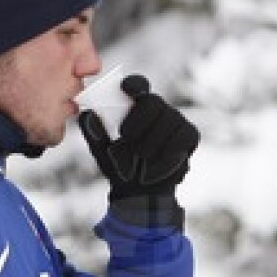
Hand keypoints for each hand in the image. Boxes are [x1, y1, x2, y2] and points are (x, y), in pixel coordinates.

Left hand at [79, 74, 199, 227]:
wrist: (136, 191)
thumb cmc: (117, 163)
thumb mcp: (100, 148)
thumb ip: (93, 131)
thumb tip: (88, 114)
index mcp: (135, 106)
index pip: (138, 85)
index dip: (134, 84)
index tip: (125, 89)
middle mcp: (158, 109)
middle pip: (154, 102)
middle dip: (138, 121)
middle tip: (125, 138)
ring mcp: (176, 120)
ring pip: (168, 120)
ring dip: (150, 142)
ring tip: (139, 157)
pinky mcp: (189, 135)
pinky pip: (182, 136)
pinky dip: (167, 153)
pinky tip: (157, 164)